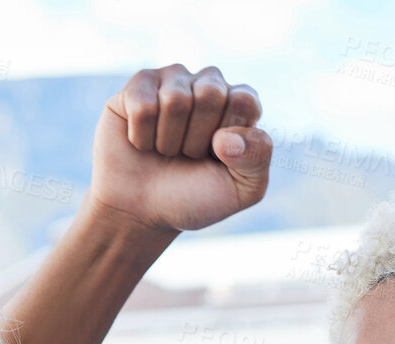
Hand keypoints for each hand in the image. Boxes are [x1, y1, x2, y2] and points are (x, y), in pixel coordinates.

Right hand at [90, 64, 272, 234]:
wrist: (143, 211)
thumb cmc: (195, 197)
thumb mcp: (242, 189)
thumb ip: (257, 157)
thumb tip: (225, 137)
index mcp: (241, 102)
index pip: (244, 100)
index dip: (229, 138)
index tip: (218, 157)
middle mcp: (208, 83)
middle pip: (210, 93)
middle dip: (197, 139)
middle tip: (189, 155)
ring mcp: (172, 80)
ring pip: (175, 100)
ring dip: (168, 141)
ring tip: (166, 151)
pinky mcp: (137, 85)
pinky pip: (142, 106)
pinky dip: (142, 137)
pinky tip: (142, 143)